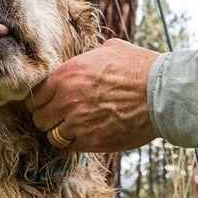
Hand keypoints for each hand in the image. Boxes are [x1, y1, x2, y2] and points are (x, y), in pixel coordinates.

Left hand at [25, 38, 158, 152]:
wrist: (160, 95)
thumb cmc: (140, 68)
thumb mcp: (111, 50)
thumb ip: (91, 56)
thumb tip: (93, 55)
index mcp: (66, 75)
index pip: (36, 94)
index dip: (41, 101)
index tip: (50, 104)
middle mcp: (67, 100)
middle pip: (39, 118)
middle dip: (48, 118)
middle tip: (60, 119)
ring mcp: (78, 123)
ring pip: (52, 135)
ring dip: (61, 133)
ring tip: (74, 130)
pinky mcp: (93, 142)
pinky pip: (71, 147)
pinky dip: (76, 143)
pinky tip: (88, 136)